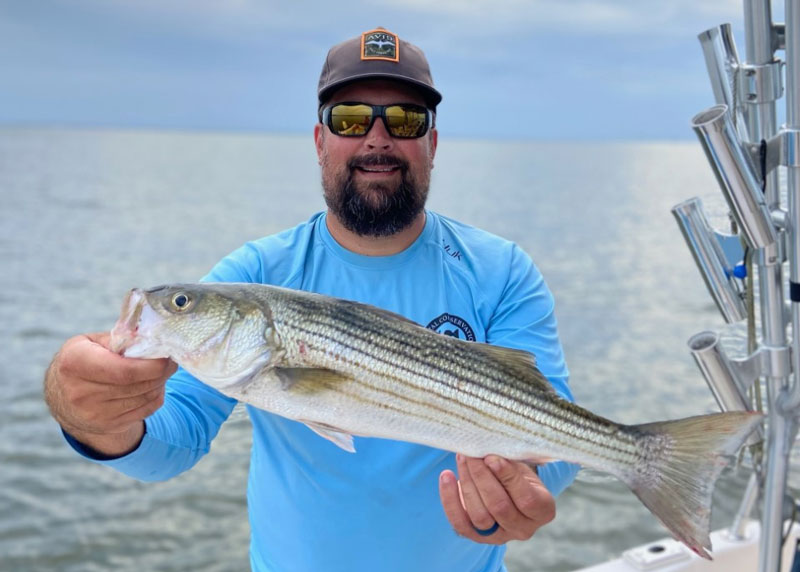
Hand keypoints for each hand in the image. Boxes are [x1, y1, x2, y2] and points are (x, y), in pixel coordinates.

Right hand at [44, 332, 175, 454]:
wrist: (62, 396)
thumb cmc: (82, 360)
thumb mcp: (91, 342)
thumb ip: (120, 339)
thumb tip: (155, 338)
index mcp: (75, 363)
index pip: (124, 371)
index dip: (151, 365)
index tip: (166, 355)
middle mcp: (81, 392)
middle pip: (138, 384)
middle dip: (161, 371)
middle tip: (170, 360)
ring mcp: (94, 414)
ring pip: (145, 397)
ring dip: (160, 382)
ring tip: (162, 369)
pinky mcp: (108, 426)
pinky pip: (146, 409)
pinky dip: (156, 395)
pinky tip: (152, 384)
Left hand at [439, 454, 554, 543]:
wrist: (506, 488)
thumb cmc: (516, 472)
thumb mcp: (521, 465)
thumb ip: (508, 461)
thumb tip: (487, 448)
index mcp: (542, 510)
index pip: (527, 499)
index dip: (508, 478)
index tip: (492, 458)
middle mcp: (524, 528)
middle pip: (500, 507)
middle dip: (482, 477)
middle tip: (472, 455)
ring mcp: (500, 536)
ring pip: (480, 515)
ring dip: (467, 483)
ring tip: (462, 459)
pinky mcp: (477, 536)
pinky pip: (460, 522)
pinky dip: (450, 499)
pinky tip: (446, 476)